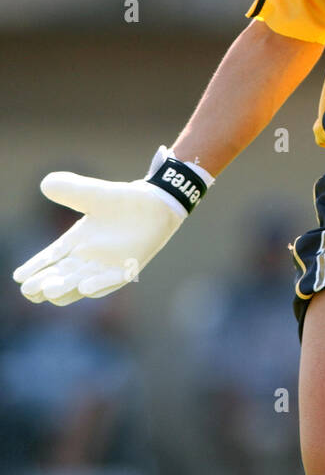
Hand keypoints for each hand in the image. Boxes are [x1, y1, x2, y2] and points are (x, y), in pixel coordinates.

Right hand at [12, 147, 210, 305]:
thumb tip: (45, 184)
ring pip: (79, 284)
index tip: (18, 276)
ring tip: (50, 290)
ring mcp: (107, 266)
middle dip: (43, 284)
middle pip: (59, 277)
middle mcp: (87, 259)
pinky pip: (110, 282)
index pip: (49, 258)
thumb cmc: (123, 200)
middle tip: (30, 289)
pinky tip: (84, 286)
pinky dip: (98, 285)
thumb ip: (70, 189)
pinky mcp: (127, 269)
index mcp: (75, 242)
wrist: (156, 203)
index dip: (34, 268)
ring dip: (65, 289)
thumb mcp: (93, 194)